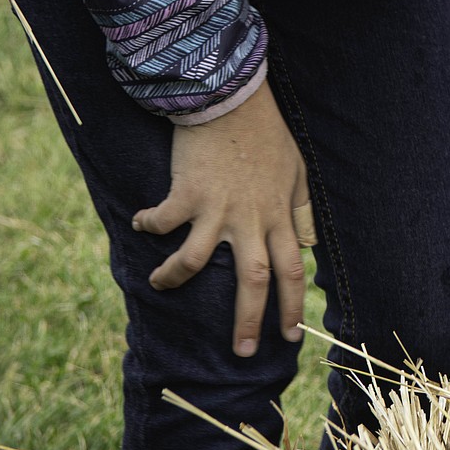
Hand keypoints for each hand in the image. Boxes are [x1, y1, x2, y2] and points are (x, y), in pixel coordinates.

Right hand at [132, 80, 309, 357]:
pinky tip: (142, 224)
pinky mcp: (187, 192)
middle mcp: (250, 218)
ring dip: (174, 277)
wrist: (230, 97)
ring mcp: (216, 207)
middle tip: (241, 352)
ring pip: (195, 261)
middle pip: (253, 281)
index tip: (289, 335)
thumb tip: (308, 239)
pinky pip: (163, 221)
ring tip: (160, 285)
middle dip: (247, 321)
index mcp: (278, 214)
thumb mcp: (296, 168)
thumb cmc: (265, 133)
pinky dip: (149, 224)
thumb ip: (301, 206)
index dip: (291, 306)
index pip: (291, 271)